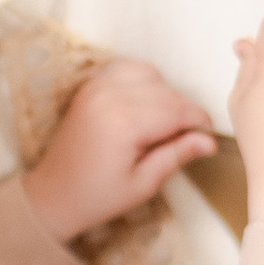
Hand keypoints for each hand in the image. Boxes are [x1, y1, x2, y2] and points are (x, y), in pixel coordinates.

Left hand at [23, 57, 217, 242]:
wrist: (54, 194)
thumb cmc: (97, 196)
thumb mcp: (143, 184)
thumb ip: (176, 156)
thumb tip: (209, 141)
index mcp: (122, 123)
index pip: (176, 110)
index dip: (199, 121)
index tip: (207, 135)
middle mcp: (108, 97)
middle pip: (165, 90)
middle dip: (183, 110)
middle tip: (186, 137)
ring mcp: (96, 88)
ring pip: (148, 72)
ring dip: (163, 92)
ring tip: (163, 121)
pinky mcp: (89, 86)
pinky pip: (125, 68)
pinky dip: (141, 79)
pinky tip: (144, 103)